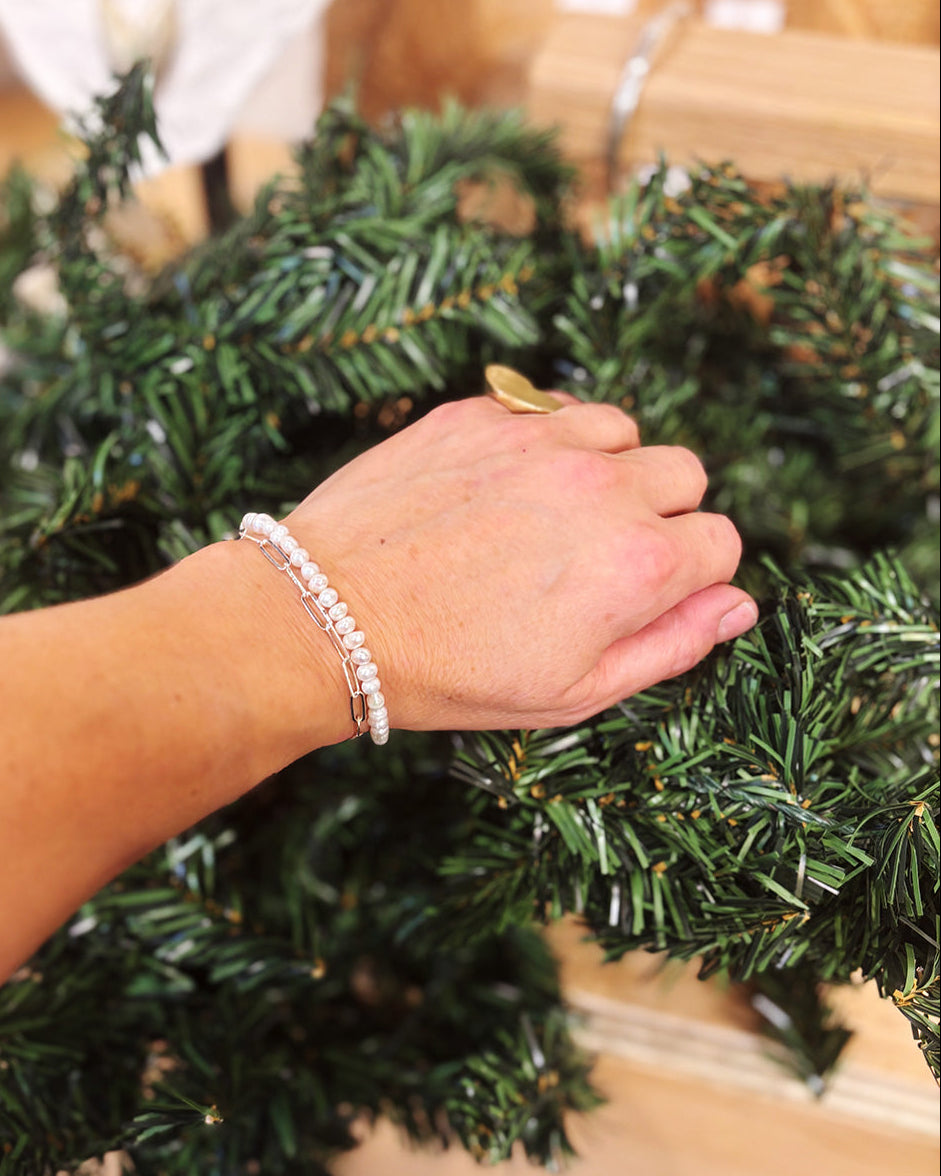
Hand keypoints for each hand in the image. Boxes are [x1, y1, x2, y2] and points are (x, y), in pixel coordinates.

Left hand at [283, 394, 755, 731]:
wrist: (328, 618)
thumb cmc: (450, 672)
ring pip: (622, 429)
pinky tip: (504, 486)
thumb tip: (740, 603)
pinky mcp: (483, 413)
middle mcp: (601, 486)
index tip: (649, 591)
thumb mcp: (574, 692)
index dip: (692, 573)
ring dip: (608, 467)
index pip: (722, 541)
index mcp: (636, 564)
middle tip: (596, 557)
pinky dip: (546, 440)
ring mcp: (539, 439)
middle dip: (660, 515)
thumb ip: (672, 645)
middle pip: (684, 475)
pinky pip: (551, 408)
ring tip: (552, 515)